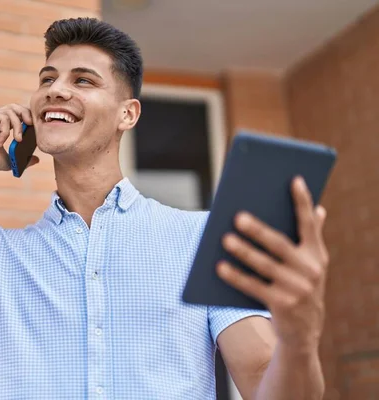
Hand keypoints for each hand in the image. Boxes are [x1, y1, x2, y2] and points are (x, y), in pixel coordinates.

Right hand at [0, 104, 39, 173]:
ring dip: (18, 125)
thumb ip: (22, 158)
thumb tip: (36, 160)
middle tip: (31, 124)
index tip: (33, 127)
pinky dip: (5, 130)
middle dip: (25, 113)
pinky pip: (3, 117)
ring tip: (18, 139)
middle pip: (14, 107)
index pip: (14, 116)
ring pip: (11, 111)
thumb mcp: (8, 160)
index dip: (25, 118)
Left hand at [217, 176, 328, 351]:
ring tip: (224, 238)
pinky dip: (235, 276)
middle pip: (279, 244)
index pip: (309, 223)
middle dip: (258, 229)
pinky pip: (253, 287)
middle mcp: (311, 269)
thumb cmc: (300, 286)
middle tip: (237, 216)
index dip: (302, 201)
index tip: (294, 179)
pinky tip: (219, 266)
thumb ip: (312, 236)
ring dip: (243, 251)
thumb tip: (319, 208)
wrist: (304, 332)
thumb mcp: (311, 263)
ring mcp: (297, 289)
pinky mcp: (282, 305)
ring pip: (264, 265)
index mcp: (317, 254)